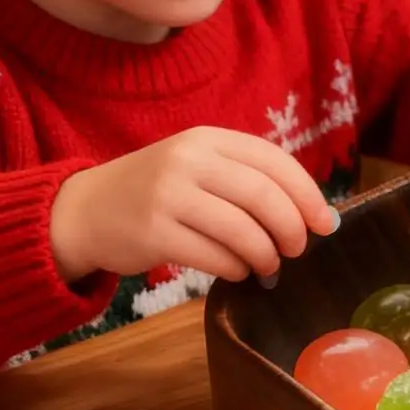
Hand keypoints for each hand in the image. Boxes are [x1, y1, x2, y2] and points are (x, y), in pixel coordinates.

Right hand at [49, 127, 338, 283]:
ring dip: (265, 255)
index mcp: (207, 139)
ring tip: (266, 265)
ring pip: (242, 230)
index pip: (273, 161)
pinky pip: (215, 256)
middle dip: (291, 229)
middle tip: (297, 249)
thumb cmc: (157, 193)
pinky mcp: (153, 233)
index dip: (307, 193)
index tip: (325, 222)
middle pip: (263, 196)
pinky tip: (238, 270)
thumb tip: (318, 216)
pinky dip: (236, 269)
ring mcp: (168, 195)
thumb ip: (249, 182)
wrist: (84, 211)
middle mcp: (188, 160)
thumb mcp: (198, 168)